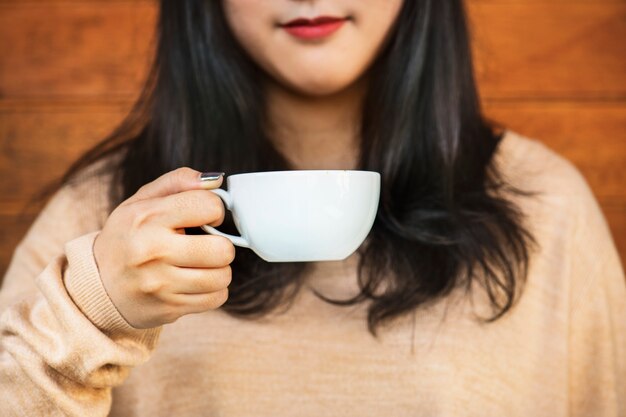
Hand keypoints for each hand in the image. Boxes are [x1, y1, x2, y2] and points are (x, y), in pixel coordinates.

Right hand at [93, 168, 233, 328]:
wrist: (98, 285)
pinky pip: (215, 298)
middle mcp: (152, 251)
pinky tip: (197, 282)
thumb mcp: (142, 200)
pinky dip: (213, 291)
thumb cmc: (129, 236)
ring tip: (201, 264)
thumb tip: (216, 180)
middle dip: (221, 245)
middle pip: (222, 249)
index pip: (209, 206)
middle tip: (206, 245)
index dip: (214, 209)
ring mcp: (160, 283)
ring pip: (222, 277)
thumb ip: (179, 181)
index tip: (205, 217)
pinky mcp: (168, 307)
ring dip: (219, 270)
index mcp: (148, 217)